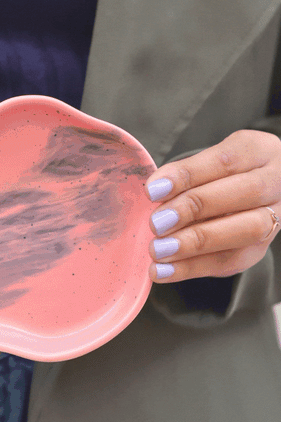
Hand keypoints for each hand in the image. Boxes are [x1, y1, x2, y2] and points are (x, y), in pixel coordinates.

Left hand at [144, 130, 280, 281]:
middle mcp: (276, 182)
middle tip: (156, 223)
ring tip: (159, 250)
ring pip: (246, 230)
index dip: (188, 175)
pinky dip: (194, 267)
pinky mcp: (261, 248)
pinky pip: (233, 261)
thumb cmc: (220, 174)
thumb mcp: (207, 161)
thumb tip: (155, 192)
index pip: (225, 160)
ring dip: (196, 243)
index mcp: (259, 150)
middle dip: (194, 208)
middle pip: (244, 193)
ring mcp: (276, 217)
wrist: (249, 194)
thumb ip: (186, 175)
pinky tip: (164, 270)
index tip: (153, 190)